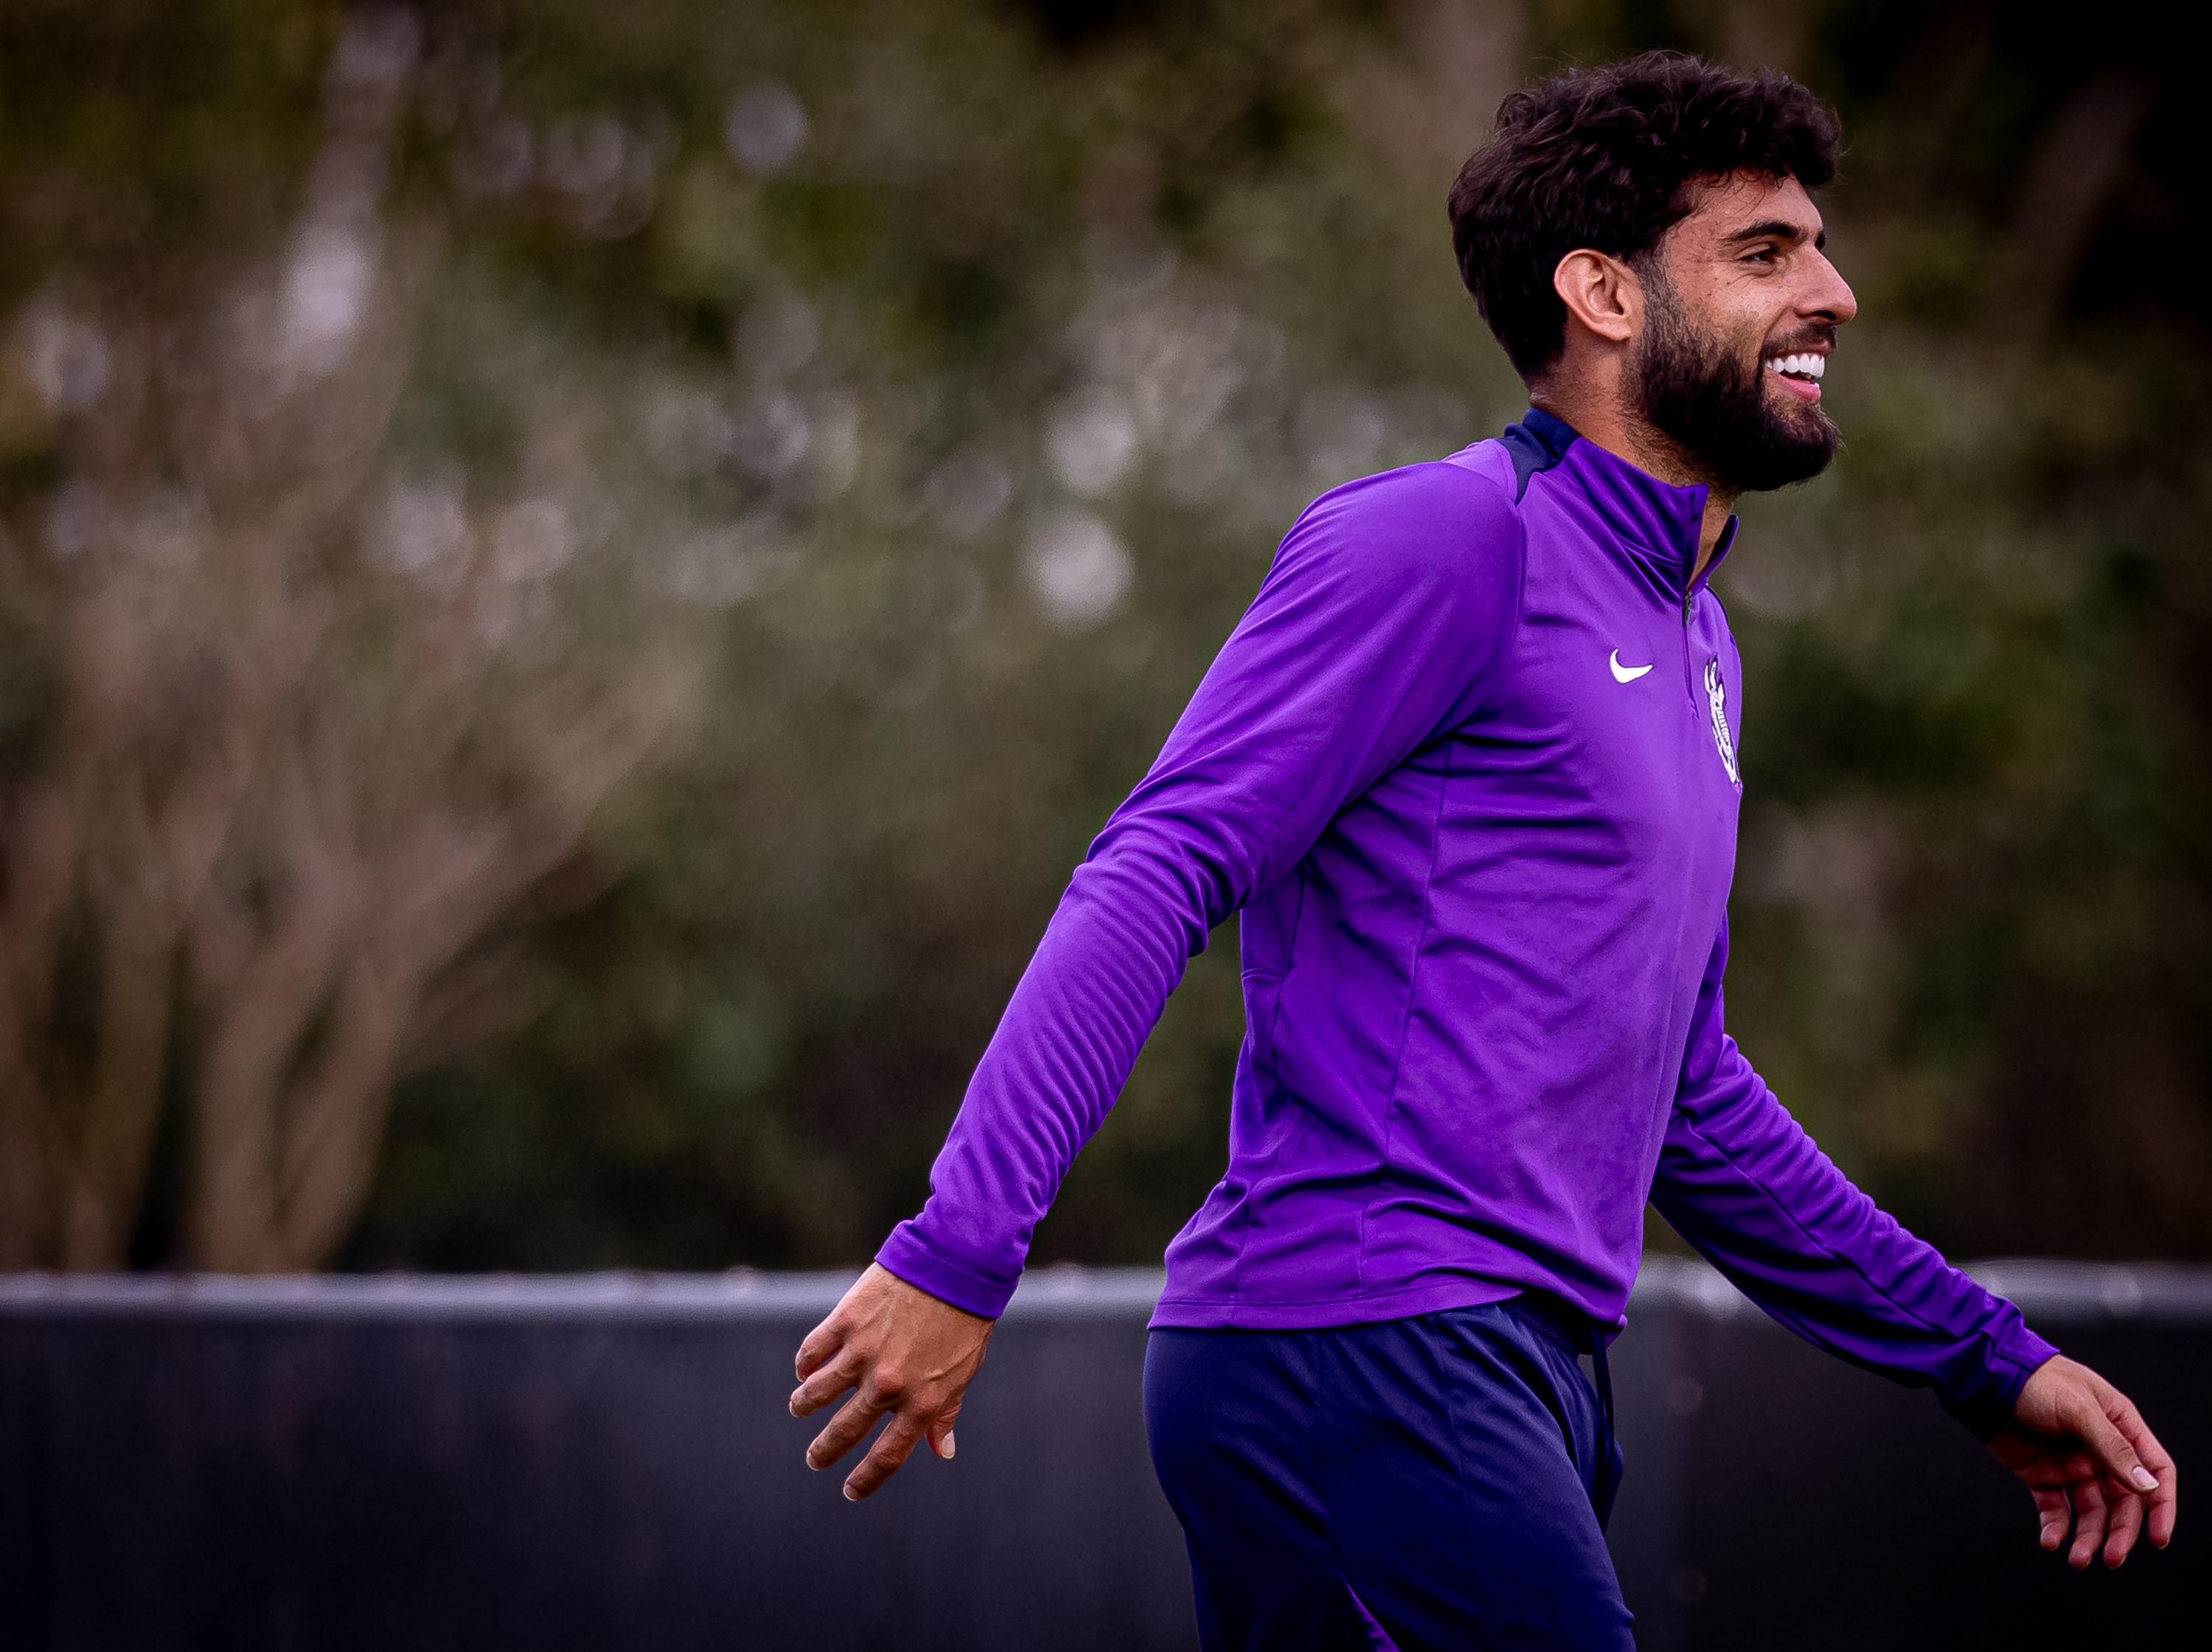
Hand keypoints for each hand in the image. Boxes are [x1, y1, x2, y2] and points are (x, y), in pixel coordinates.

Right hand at [789, 1262, 995, 1500]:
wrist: (956, 1262)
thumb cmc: (965, 1319)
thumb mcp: (963, 1372)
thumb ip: (945, 1413)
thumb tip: (942, 1451)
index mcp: (922, 1402)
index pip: (887, 1455)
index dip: (866, 1479)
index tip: (851, 1491)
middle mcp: (889, 1384)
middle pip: (844, 1431)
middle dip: (824, 1451)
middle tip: (815, 1460)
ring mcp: (864, 1352)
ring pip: (816, 1393)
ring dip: (804, 1405)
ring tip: (800, 1408)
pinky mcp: (846, 1320)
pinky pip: (812, 1352)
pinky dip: (804, 1364)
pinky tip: (804, 1370)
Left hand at [1986, 1354, 2176, 1568]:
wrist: (1983, 1376)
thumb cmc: (2036, 1379)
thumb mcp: (2078, 1408)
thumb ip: (2113, 1447)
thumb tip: (2147, 1486)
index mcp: (2120, 1427)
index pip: (2154, 1471)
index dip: (2161, 1506)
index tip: (2158, 1537)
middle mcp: (2099, 1450)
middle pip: (2124, 1501)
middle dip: (2121, 1532)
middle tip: (2113, 1558)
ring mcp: (2070, 1463)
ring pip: (2090, 1511)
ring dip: (2088, 1537)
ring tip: (2077, 1558)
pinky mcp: (2041, 1473)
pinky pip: (2055, 1508)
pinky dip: (2055, 1527)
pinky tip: (2050, 1541)